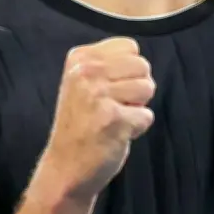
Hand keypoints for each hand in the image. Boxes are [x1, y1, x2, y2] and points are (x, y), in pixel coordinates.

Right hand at [35, 37, 155, 202]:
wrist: (65, 167)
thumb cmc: (81, 124)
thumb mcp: (82, 82)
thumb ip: (107, 64)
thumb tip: (141, 61)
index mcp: (79, 58)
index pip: (129, 46)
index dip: (128, 70)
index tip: (109, 88)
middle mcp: (86, 72)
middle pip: (142, 65)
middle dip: (137, 88)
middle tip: (114, 106)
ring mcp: (98, 95)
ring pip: (148, 87)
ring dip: (138, 107)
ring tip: (115, 119)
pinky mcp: (113, 119)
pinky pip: (147, 115)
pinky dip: (137, 128)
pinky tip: (116, 134)